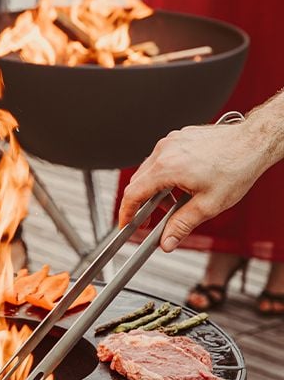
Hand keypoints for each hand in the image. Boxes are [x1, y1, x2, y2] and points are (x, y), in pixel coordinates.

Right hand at [118, 122, 264, 251]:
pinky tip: (179, 187)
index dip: (126, 213)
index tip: (125, 224)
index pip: (133, 193)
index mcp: (167, 168)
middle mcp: (165, 151)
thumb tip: (166, 242)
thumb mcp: (208, 205)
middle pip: (138, 182)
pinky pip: (161, 159)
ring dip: (153, 190)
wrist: (253, 142)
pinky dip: (163, 175)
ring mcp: (171, 141)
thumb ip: (182, 226)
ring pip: (149, 170)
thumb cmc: (236, 167)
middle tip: (147, 222)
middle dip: (140, 204)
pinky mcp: (179, 137)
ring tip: (168, 205)